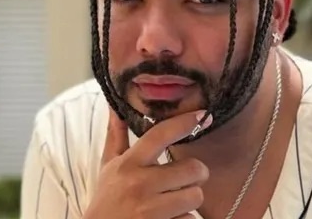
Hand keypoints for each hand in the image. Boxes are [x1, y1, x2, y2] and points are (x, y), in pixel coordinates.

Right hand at [83, 107, 211, 218]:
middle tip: (187, 178)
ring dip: (190, 199)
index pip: (160, 135)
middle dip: (196, 174)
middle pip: (192, 169)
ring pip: (195, 196)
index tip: (204, 115)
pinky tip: (170, 218)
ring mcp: (150, 210)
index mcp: (128, 164)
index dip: (185, 122)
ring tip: (175, 201)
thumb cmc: (107, 200)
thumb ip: (116, 135)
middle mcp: (139, 184)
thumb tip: (115, 105)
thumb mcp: (108, 167)